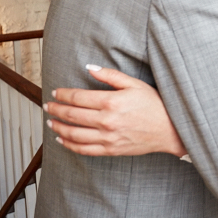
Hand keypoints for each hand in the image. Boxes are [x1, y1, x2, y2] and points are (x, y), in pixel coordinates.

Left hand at [45, 65, 185, 156]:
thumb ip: (110, 75)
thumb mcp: (134, 84)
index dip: (63, 94)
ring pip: (74, 134)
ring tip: (50, 122)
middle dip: (56, 110)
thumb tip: (89, 68)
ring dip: (59, 127)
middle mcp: (106, 121)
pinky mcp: (110, 150)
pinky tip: (62, 139)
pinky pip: (84, 149)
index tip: (56, 92)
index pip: (78, 97)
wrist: (170, 129)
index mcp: (111, 102)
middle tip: (47, 106)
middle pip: (72, 115)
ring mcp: (108, 137)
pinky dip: (69, 145)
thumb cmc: (154, 104)